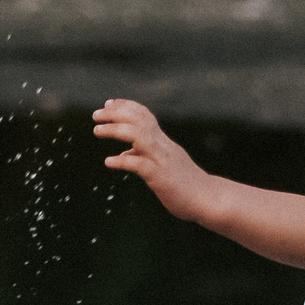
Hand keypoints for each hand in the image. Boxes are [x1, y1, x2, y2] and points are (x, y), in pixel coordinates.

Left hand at [92, 98, 209, 217]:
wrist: (208, 199)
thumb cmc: (185, 184)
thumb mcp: (163, 166)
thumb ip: (144, 157)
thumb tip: (126, 154)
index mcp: (163, 142)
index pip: (144, 116)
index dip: (125, 107)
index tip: (108, 104)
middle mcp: (162, 146)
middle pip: (139, 120)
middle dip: (116, 114)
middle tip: (95, 115)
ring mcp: (162, 160)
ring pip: (138, 136)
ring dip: (116, 130)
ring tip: (97, 130)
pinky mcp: (161, 177)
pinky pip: (140, 165)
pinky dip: (123, 161)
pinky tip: (109, 161)